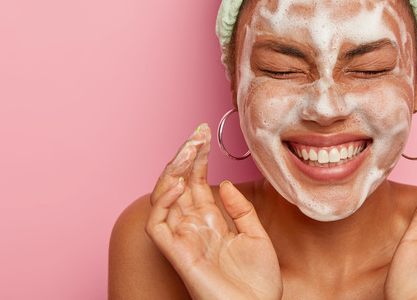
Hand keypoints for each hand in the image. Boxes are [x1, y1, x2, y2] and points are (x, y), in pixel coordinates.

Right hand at [145, 124, 281, 299]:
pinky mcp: (176, 253)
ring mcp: (182, 238)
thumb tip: (226, 183)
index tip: (204, 133)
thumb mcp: (257, 236)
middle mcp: (193, 226)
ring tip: (188, 151)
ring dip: (173, 170)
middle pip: (179, 182)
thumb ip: (241, 209)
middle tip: (196, 133)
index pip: (197, 181)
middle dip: (185, 155)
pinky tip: (179, 185)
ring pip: (163, 197)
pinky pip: (157, 224)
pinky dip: (162, 202)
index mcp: (212, 221)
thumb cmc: (259, 283)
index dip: (198, 157)